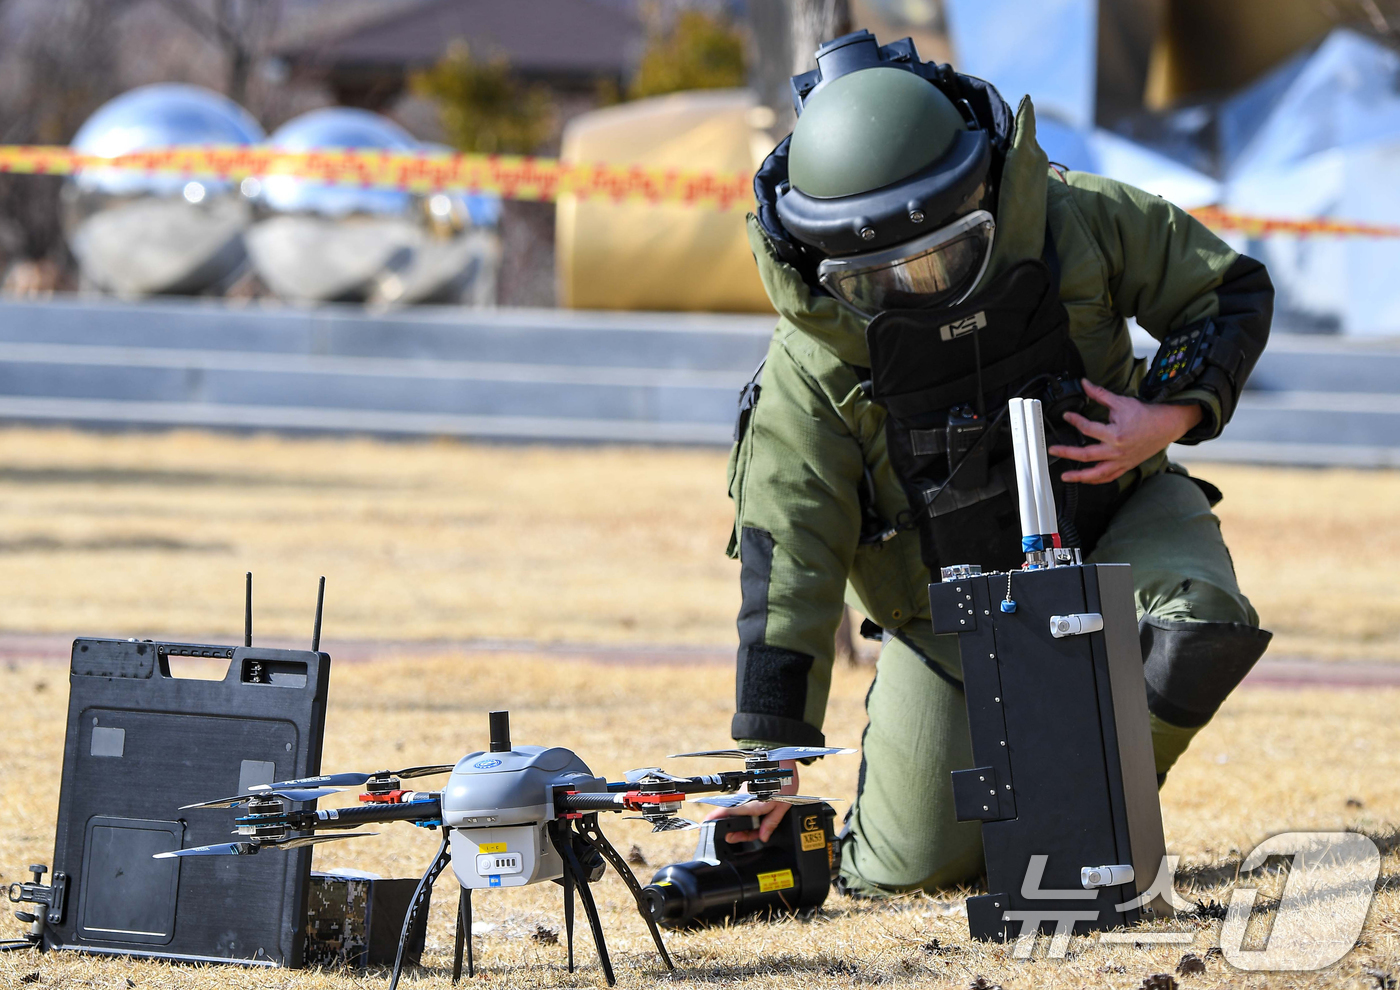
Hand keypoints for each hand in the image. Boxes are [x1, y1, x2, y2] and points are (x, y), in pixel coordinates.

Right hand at [702, 759, 797, 842]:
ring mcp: (744, 795)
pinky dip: (747, 816)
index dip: (714, 818)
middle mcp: (745, 799)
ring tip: (757, 832)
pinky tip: (759, 821)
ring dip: (743, 824)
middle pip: (731, 817)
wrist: (783, 765)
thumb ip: (771, 822)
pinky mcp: (747, 793)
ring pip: (738, 813)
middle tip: (732, 837)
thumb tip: (763, 836)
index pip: (727, 812)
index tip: (705, 824)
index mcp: (751, 803)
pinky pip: (743, 807)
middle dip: (733, 830)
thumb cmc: (783, 782)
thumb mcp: (782, 806)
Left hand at [1047, 379, 1202, 484]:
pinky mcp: (1126, 466)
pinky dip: (1096, 481)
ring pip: (1097, 474)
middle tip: (1053, 450)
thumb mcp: (1121, 402)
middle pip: (1087, 455)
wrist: (1165, 425)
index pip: (1088, 429)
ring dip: (1079, 476)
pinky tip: (1086, 480)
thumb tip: (1084, 384)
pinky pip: (1109, 477)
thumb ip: (1100, 394)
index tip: (1066, 416)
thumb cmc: (1144, 415)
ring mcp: (1121, 461)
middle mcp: (1117, 451)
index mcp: (1115, 434)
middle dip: (1067, 453)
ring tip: (1065, 476)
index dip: (1075, 421)